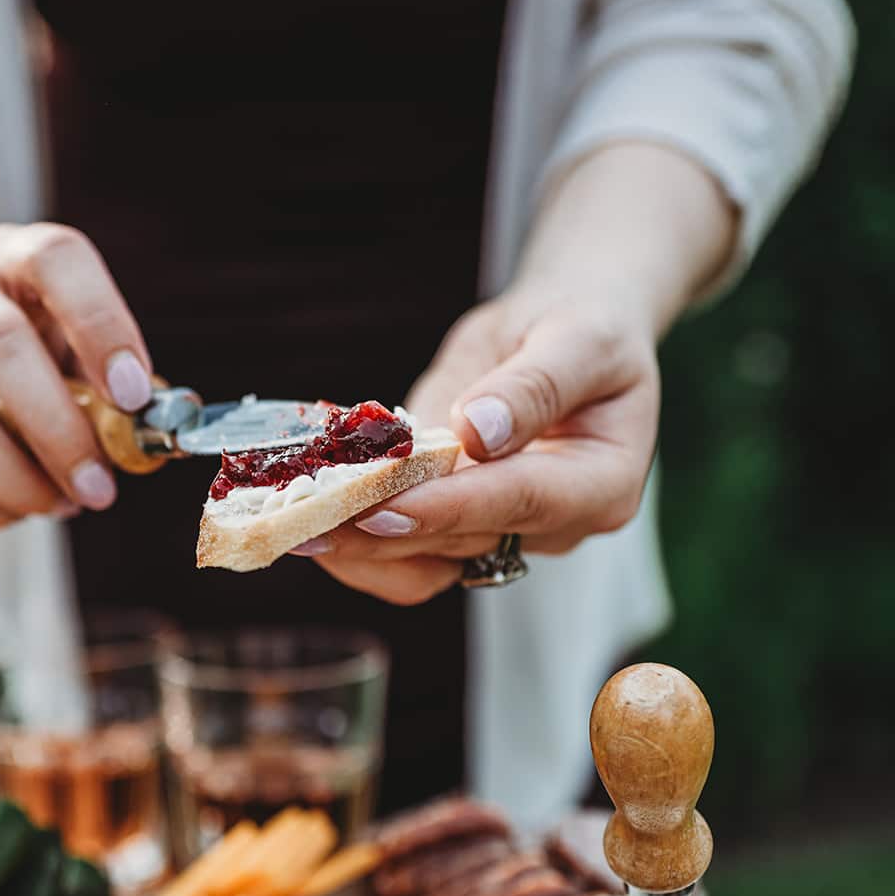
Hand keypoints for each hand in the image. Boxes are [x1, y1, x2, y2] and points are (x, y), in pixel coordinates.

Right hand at [0, 223, 153, 526]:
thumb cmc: (41, 342)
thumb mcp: (77, 334)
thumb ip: (119, 381)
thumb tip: (154, 440)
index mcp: (16, 259)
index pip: (53, 260)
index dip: (99, 323)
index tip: (133, 394)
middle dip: (58, 428)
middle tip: (102, 486)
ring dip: (16, 477)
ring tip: (64, 501)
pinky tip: (28, 505)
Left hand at [305, 292, 660, 603]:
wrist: (573, 335)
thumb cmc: (584, 327)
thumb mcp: (578, 337)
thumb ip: (533, 385)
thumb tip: (475, 432)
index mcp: (603, 482)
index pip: (519, 500)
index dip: (446, 506)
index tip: (380, 507)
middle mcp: (556, 526)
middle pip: (463, 542)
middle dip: (383, 532)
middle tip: (307, 520)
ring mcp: (507, 535)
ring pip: (427, 568)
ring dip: (358, 552)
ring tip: (291, 524)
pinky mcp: (461, 530)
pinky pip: (407, 556)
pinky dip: (358, 541)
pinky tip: (308, 513)